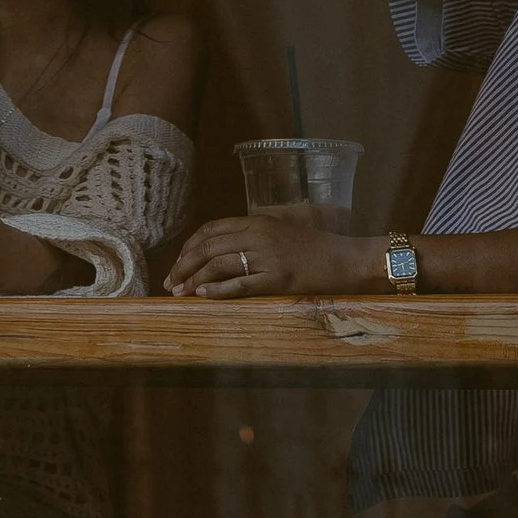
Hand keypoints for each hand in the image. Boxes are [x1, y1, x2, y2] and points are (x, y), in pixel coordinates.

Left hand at [164, 214, 377, 299]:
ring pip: (219, 265)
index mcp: (257, 223)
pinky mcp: (278, 278)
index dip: (188, 248)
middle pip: (209, 247)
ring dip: (194, 279)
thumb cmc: (315, 249)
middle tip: (169, 283)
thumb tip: (221, 255)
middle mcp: (258, 236)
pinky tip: (203, 295)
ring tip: (179, 293)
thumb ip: (253, 239)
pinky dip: (218, 289)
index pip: (211, 230)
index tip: (176, 264)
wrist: (347, 259)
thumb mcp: (280, 234)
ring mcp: (268, 256)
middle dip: (183, 265)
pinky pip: (241, 284)